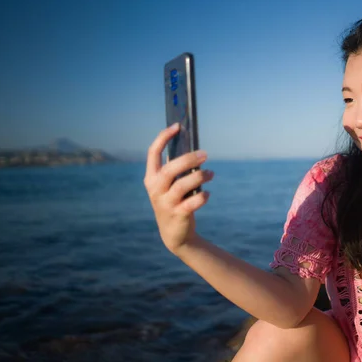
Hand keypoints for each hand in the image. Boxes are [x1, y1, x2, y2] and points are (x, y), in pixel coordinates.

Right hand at [143, 123, 213, 254]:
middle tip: (205, 154)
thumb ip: (177, 170)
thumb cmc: (175, 201)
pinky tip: (207, 193)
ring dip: (200, 177)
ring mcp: (165, 203)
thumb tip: (194, 149)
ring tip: (211, 173)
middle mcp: (155, 189)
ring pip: (182, 185)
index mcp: (151, 178)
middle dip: (188, 159)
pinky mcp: (178, 215)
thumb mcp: (170, 186)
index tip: (177, 126)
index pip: (152, 153)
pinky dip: (203, 196)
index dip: (163, 137)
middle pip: (170, 169)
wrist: (175, 234)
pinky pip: (192, 202)